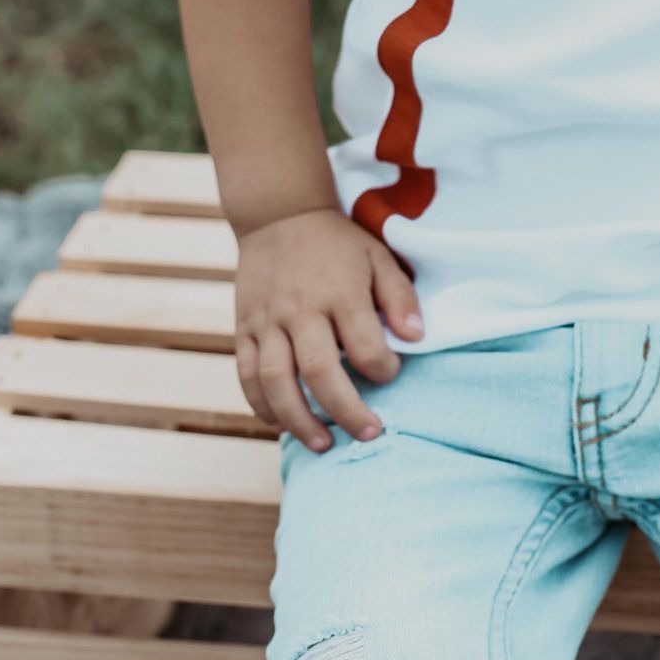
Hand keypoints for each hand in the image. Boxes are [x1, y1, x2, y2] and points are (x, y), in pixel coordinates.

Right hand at [234, 208, 424, 454]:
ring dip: (299, 419)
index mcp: (339, 291)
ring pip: (275, 380)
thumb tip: (416, 337)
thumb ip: (400, 296)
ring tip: (323, 444)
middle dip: (345, 410)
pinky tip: (282, 424)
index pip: (364, 344)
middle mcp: (300, 309)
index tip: (391, 372)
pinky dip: (262, 406)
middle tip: (369, 434)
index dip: (383, 368)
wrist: (279, 216)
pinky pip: (246, 375)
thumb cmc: (337, 244)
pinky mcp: (243, 328)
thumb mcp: (377, 256)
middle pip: (318, 370)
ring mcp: (267, 321)